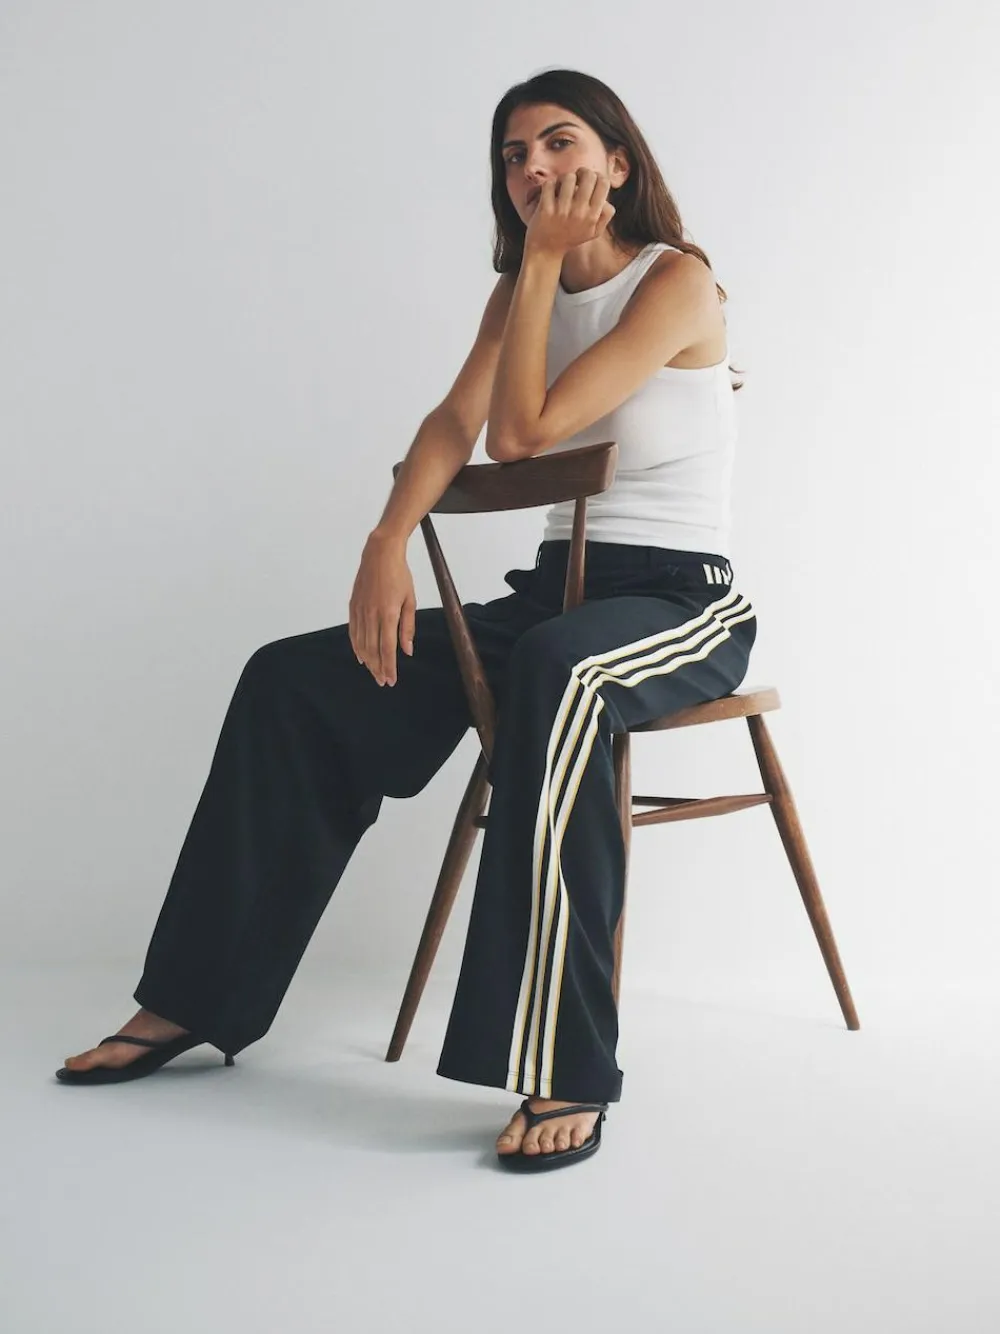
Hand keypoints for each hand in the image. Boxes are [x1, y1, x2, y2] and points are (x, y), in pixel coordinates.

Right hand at [348, 532, 415, 686]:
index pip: (387, 648)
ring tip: (374, 672)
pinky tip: (361, 656)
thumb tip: (407, 651)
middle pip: (373, 650)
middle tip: (383, 681)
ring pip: (361, 643)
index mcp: (388, 614)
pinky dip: (356, 646)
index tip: (391, 680)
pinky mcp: (353, 606)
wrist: (380, 554)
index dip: (389, 667)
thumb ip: (407, 627)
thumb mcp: (410, 600)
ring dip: (368, 661)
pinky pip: (353, 631)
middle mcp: (371, 614)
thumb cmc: (400, 575)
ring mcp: (360, 610)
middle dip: (378, 668)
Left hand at [524, 169, 615, 258]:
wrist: (546, 251)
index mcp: (592, 216)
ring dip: (565, 178)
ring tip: (562, 186)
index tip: (589, 181)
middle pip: (588, 175)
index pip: (604, 183)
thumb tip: (607, 199)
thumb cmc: (571, 237)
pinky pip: (550, 184)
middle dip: (582, 172)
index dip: (597, 176)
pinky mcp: (546, 210)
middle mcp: (579, 213)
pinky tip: (550, 192)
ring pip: (568, 177)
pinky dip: (549, 184)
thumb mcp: (594, 232)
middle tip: (576, 178)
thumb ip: (605, 216)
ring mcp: (562, 211)